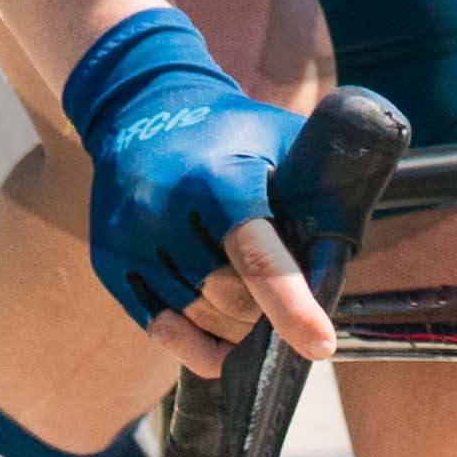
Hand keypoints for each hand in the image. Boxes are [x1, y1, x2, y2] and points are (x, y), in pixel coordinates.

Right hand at [67, 7, 340, 380]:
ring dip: (236, 329)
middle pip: (231, 298)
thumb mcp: (283, 140)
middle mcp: (167, 210)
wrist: (142, 108)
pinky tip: (224, 348)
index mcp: (219, 179)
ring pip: (198, 317)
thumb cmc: (233, 132)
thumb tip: (347, 258)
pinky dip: (196, 346)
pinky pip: (159, 328)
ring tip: (257, 314)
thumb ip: (319, 192)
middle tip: (289, 306)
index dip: (293, 308)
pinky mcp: (110, 261)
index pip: (259, 258)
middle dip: (267, 314)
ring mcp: (132, 238)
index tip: (321, 346)